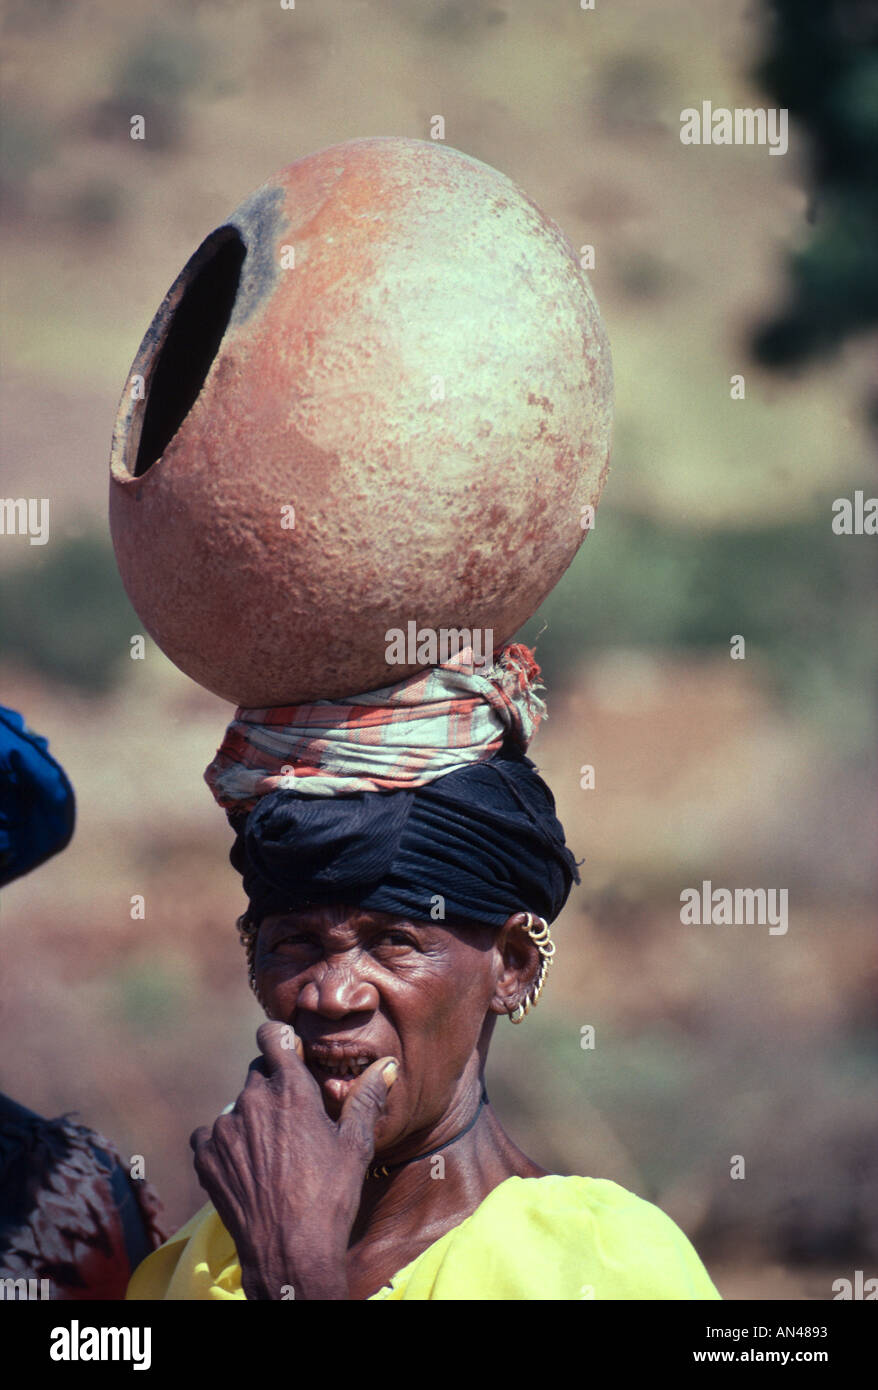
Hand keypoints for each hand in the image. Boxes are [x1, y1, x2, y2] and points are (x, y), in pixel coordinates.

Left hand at [190, 1020, 397, 1299]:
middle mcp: (253, 1100)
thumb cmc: (329, 1197)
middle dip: (273, 1087)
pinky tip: (247, 1168)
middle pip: (257, 1073)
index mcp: (291, 1090)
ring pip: (237, 1107)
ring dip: (251, 1119)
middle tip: (292, 1120)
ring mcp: (225, 1128)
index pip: (272, 1035)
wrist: (289, 1252)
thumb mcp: (355, 1146)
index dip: (280, 1040)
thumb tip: (386, 1065)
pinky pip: (211, 1135)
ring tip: (272, 1154)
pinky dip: (226, 1145)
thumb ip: (366, 1098)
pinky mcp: (205, 1155)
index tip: (287, 1052)